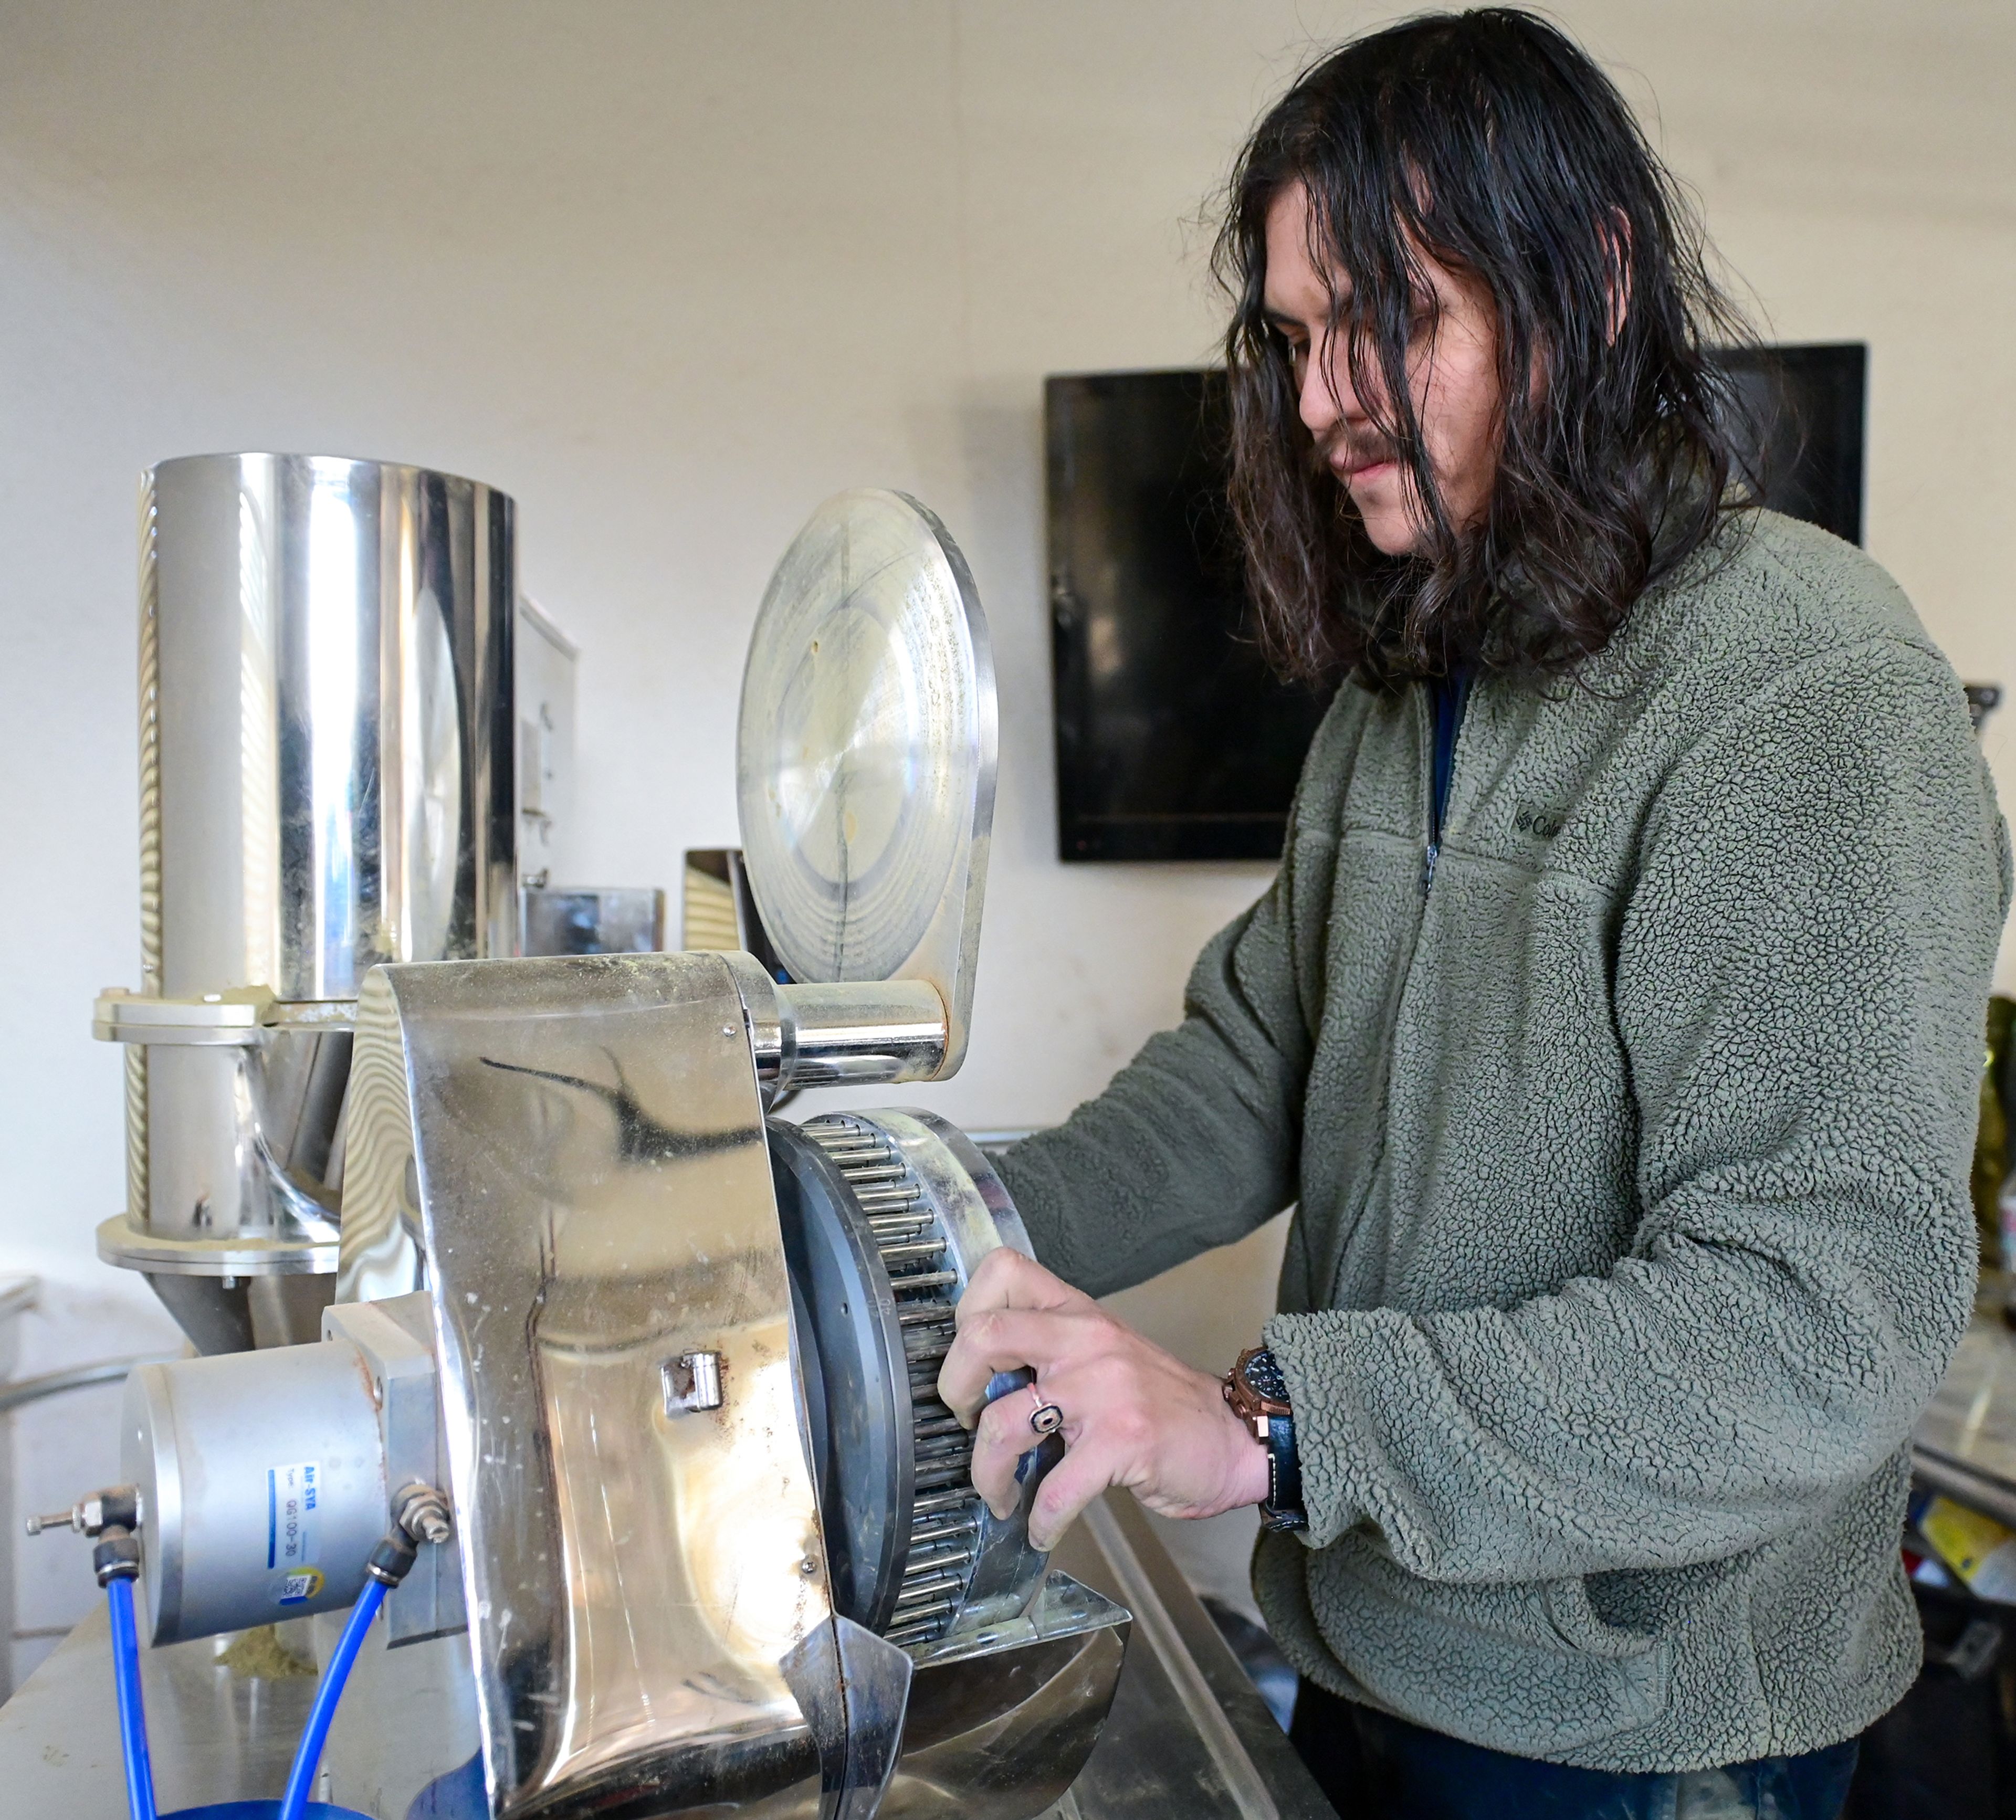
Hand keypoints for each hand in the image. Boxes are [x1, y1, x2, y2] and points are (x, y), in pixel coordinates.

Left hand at [936, 1247, 1271, 1550]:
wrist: (1236, 1435)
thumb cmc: (1163, 1402)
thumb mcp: (1104, 1354)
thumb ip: (1051, 1353)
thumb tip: (982, 1387)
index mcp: (1078, 1314)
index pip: (1002, 1272)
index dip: (967, 1313)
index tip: (972, 1361)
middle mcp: (1087, 1340)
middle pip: (983, 1336)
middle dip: (954, 1388)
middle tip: (965, 1420)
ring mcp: (1105, 1389)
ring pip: (1005, 1422)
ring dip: (988, 1474)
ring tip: (999, 1495)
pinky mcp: (1123, 1440)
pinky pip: (1054, 1489)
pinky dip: (1040, 1520)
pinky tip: (1042, 1529)